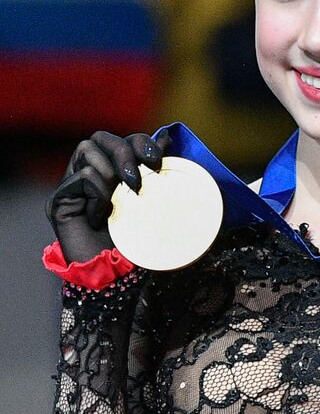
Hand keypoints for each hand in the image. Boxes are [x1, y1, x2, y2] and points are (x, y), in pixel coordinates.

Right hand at [47, 130, 168, 264]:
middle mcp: (89, 175)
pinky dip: (99, 193)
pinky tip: (103, 215)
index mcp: (113, 172)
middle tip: (139, 178)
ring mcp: (72, 186)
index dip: (139, 142)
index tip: (158, 160)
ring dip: (112, 171)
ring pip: (87, 149)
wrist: (119, 275)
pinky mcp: (59, 200)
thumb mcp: (154, 200)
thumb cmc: (139, 240)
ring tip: (120, 198)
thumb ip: (155, 169)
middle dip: (125, 151)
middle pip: (101, 138)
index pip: (122, 139)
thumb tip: (166, 137)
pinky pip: (82, 177)